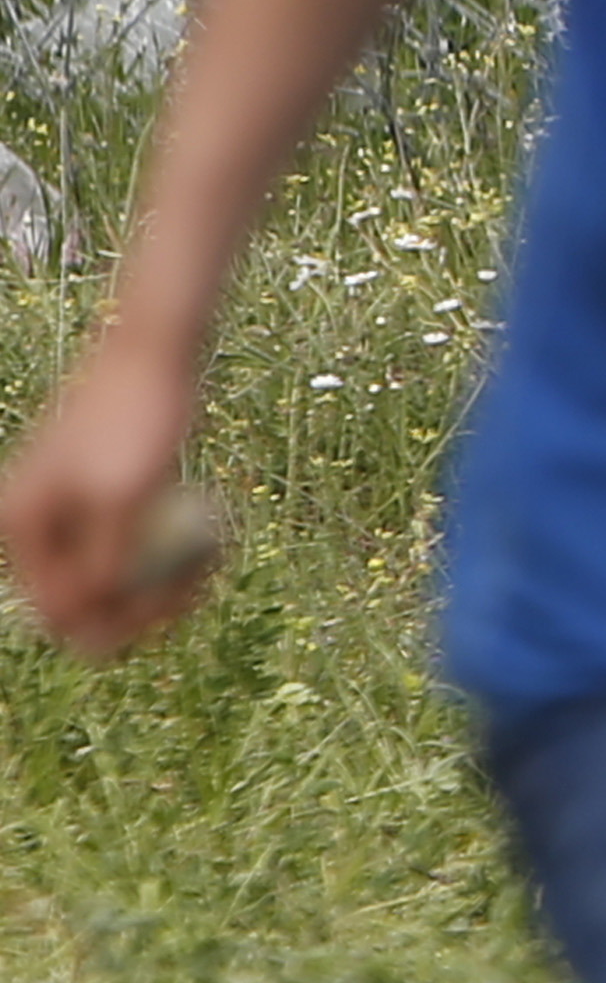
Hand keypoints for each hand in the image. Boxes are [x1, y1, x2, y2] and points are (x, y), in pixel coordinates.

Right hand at [3, 338, 212, 657]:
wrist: (156, 354)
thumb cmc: (139, 418)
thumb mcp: (122, 497)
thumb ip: (99, 564)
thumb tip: (86, 629)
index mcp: (20, 529)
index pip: (59, 610)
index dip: (116, 624)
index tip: (174, 607)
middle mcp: (31, 528)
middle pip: (83, 602)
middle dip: (139, 607)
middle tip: (196, 590)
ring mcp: (64, 516)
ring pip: (111, 580)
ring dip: (159, 585)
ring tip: (208, 567)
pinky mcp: (99, 504)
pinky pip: (127, 550)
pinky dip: (164, 555)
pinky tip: (208, 547)